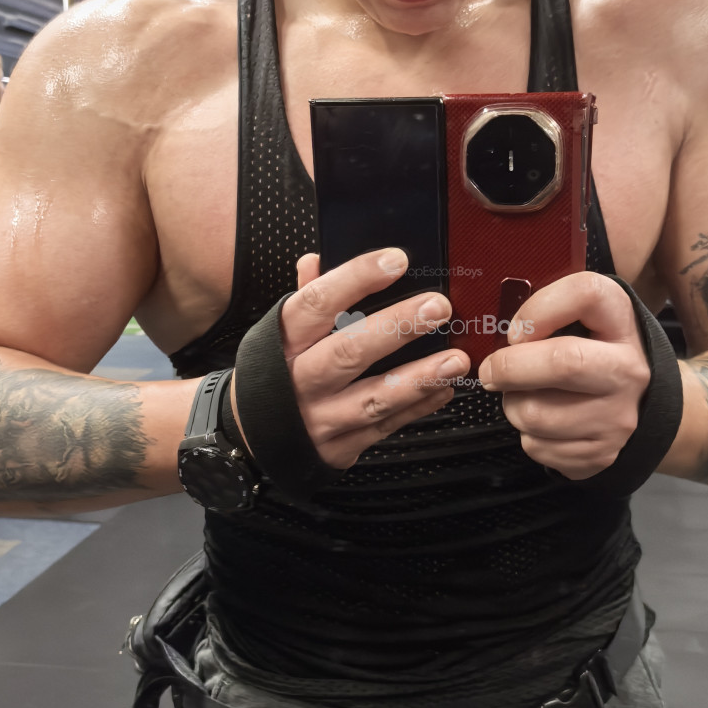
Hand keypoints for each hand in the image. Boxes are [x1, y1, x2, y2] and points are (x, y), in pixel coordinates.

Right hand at [234, 248, 468, 470]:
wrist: (252, 438)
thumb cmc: (277, 373)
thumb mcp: (279, 333)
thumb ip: (307, 297)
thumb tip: (316, 259)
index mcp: (283, 342)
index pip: (316, 303)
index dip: (355, 279)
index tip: (395, 261)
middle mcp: (299, 380)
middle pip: (348, 351)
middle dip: (397, 327)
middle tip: (438, 307)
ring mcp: (319, 418)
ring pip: (372, 398)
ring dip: (418, 378)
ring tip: (455, 359)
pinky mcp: (338, 448)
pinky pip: (384, 427)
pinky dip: (417, 408)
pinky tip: (444, 388)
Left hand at [476, 273, 650, 479]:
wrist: (642, 404)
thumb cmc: (594, 351)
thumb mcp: (584, 318)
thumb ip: (547, 313)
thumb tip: (499, 339)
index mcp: (621, 322)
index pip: (586, 294)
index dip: (537, 310)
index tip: (515, 331)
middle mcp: (627, 370)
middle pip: (562, 364)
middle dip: (510, 368)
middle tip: (490, 371)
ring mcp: (618, 417)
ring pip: (536, 415)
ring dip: (513, 405)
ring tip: (523, 396)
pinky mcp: (601, 455)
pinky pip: (538, 447)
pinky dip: (527, 435)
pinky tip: (542, 422)